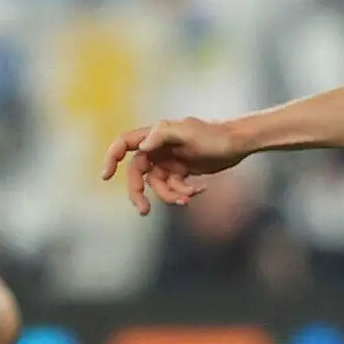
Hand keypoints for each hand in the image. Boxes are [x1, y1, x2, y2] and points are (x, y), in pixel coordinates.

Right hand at [104, 117, 248, 214]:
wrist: (238, 143)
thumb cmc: (213, 135)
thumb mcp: (188, 132)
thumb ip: (163, 135)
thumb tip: (143, 146)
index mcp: (154, 136)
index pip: (124, 144)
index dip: (111, 158)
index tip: (106, 177)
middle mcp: (158, 148)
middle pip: (137, 173)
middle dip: (139, 192)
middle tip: (144, 211)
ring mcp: (169, 161)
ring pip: (157, 185)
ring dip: (170, 195)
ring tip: (188, 197)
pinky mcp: (182, 172)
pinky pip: (174, 188)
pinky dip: (184, 193)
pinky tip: (200, 190)